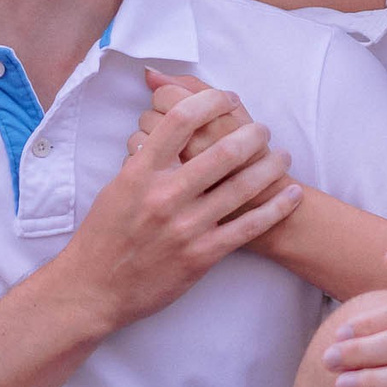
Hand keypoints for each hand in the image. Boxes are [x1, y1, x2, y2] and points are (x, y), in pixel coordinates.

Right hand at [51, 86, 302, 328]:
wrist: (94, 288)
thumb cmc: (104, 235)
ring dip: (270, 166)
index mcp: (140, 173)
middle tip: (262, 129)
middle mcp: (164, 196)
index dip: (210, 101)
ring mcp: (185, 227)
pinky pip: (249, 227)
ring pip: (242, 187)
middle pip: (221, 151)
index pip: (180, 120)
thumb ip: (145, 156)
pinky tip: (292, 194)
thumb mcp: (117, 186)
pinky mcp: (201, 255)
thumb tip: (166, 123)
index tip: (226, 98)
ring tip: (283, 155)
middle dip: (251, 134)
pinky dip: (276, 209)